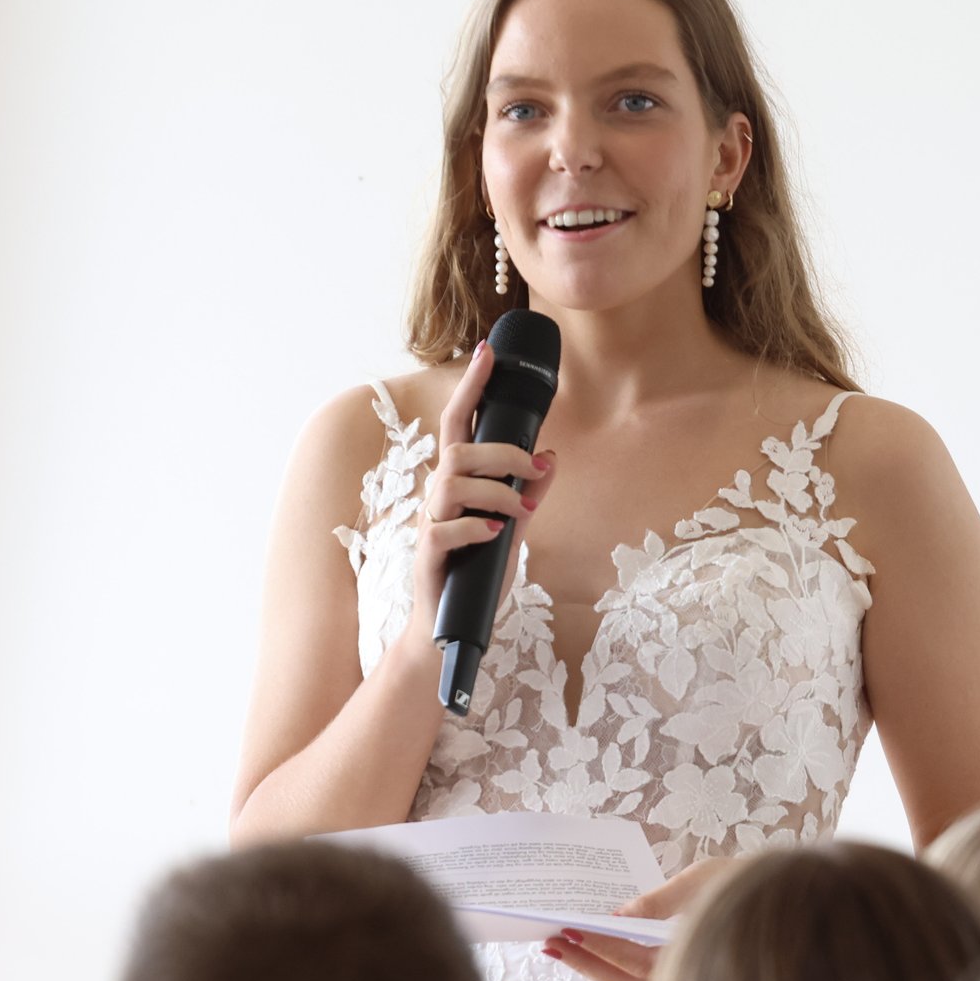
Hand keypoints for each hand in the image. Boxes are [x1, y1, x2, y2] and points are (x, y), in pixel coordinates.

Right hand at [397, 340, 556, 663]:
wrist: (446, 628)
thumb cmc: (475, 575)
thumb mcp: (512, 529)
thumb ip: (528, 493)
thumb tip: (551, 456)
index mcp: (457, 483)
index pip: (460, 423)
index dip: (471, 387)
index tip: (487, 352)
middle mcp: (439, 497)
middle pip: (458, 449)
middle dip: (502, 451)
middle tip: (536, 469)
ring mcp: (430, 524)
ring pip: (452, 482)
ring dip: (495, 490)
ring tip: (520, 509)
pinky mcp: (428, 556)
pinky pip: (444, 528)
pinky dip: (474, 526)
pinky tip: (496, 533)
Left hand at [540, 855, 734, 980]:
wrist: (786, 902)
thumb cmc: (751, 885)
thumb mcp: (705, 881)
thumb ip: (661, 901)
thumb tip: (617, 915)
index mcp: (699, 956)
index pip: (637, 958)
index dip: (602, 946)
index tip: (571, 931)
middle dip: (586, 962)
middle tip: (550, 942)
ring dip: (594, 968)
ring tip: (560, 948)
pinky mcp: (682, 980)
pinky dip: (611, 968)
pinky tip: (591, 950)